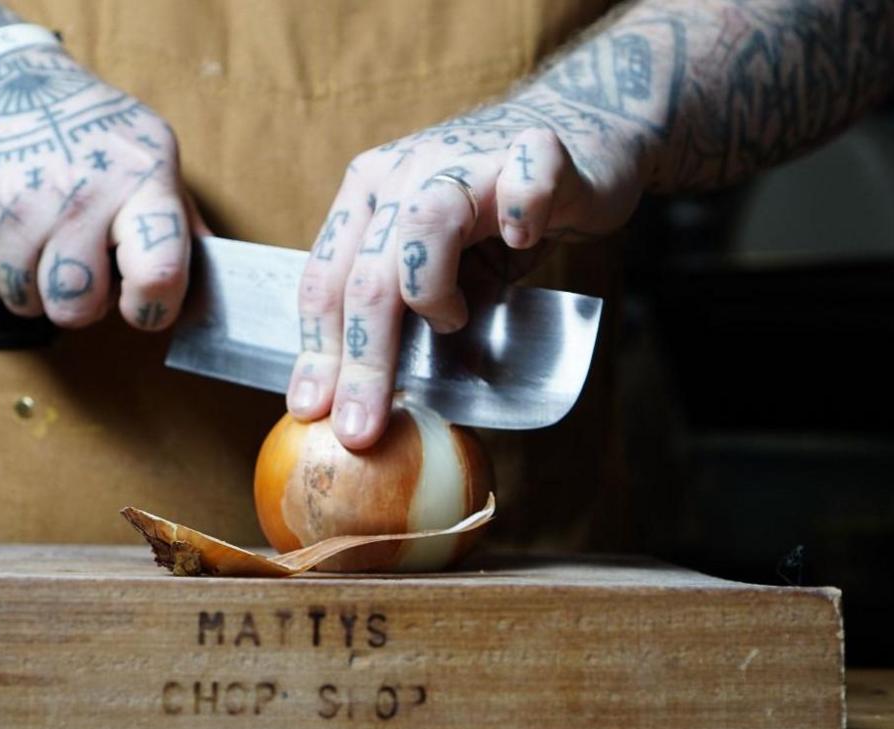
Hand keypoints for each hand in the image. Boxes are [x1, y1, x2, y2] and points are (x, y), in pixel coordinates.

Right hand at [0, 43, 195, 330]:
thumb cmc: (84, 127)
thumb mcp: (147, 153)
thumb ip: (181, 222)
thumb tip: (215, 292)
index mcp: (139, 179)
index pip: (158, 271)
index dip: (152, 309)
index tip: (142, 304)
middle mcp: (77, 194)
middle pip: (77, 306)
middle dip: (81, 301)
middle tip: (80, 264)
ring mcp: (15, 207)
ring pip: (27, 303)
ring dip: (34, 287)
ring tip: (41, 241)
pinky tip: (7, 231)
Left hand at [285, 88, 651, 448]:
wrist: (582, 134)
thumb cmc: (500, 213)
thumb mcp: (440, 264)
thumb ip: (406, 311)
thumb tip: (373, 396)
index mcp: (369, 195)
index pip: (326, 280)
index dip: (318, 350)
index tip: (312, 412)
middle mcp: (406, 170)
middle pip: (368, 273)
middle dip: (362, 361)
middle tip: (361, 427)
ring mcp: (470, 155)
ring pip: (426, 222)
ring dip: (431, 290)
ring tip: (453, 320)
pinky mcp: (539, 150)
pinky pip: (525, 181)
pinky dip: (523, 214)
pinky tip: (523, 240)